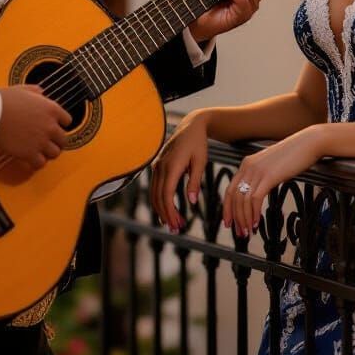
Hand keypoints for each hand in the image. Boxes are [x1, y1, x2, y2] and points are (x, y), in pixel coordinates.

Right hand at [0, 84, 71, 179]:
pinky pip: (41, 163)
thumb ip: (35, 91)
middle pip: (63, 139)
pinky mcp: (30, 153)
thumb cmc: (4, 101)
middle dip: (56, 141)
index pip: (68, 121)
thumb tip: (40, 91)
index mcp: (51, 109)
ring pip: (55, 153)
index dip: (60, 124)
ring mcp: (42, 141)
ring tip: (39, 152)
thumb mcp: (23, 89)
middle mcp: (50, 126)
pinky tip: (30, 159)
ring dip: (48, 153)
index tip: (53, 127)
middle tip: (47, 142)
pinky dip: (36, 163)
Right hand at [150, 111, 210, 230]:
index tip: (177, 224)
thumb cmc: (198, 143)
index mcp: (172, 165)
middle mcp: (161, 166)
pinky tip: (166, 209)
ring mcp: (157, 165)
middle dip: (166, 214)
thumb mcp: (200, 161)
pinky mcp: (158, 165)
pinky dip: (159, 200)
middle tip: (175, 229)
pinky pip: (155, 186)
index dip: (170, 211)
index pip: (166, 194)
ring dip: (161, 209)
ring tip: (172, 223)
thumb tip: (191, 201)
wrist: (191, 126)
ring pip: (154, 193)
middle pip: (158, 196)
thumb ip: (195, 181)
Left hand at [223, 125, 325, 236]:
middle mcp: (248, 166)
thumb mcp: (272, 165)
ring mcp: (258, 170)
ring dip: (245, 219)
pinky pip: (256, 199)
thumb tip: (258, 194)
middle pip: (234, 197)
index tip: (229, 223)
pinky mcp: (269, 176)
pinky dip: (254, 214)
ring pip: (243, 200)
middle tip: (241, 233)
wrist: (309, 143)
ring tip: (249, 232)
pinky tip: (257, 223)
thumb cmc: (294, 155)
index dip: (227, 208)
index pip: (230, 190)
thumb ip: (262, 176)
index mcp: (247, 164)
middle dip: (235, 218)